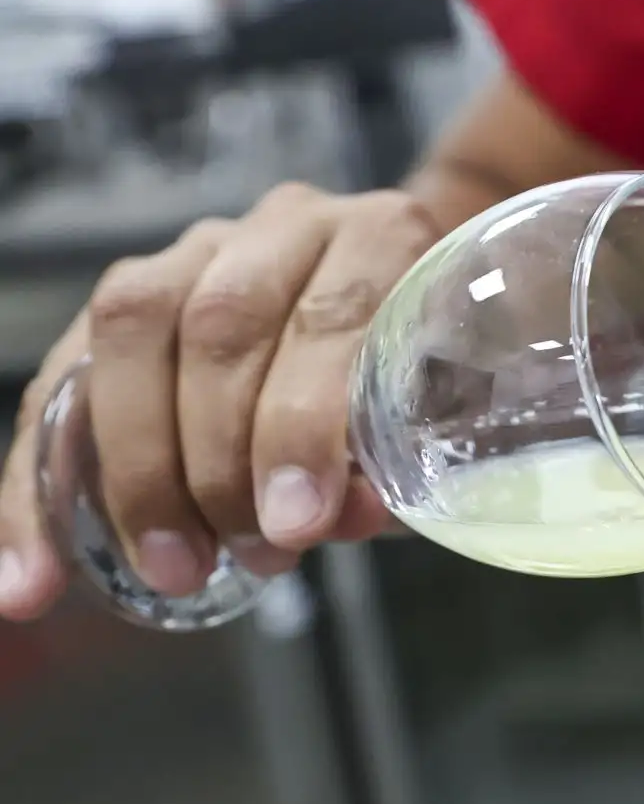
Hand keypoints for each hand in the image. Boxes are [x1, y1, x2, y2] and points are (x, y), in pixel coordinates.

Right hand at [0, 185, 439, 619]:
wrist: (409, 315)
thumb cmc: (433, 374)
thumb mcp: (442, 418)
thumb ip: (397, 462)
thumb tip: (341, 517)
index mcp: (383, 234)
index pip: (329, 316)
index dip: (303, 425)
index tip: (298, 524)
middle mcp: (285, 227)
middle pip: (220, 326)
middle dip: (218, 461)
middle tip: (239, 556)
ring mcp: (195, 252)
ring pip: (131, 335)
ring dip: (137, 471)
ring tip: (168, 568)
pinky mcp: (124, 304)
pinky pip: (62, 388)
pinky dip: (37, 490)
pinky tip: (31, 577)